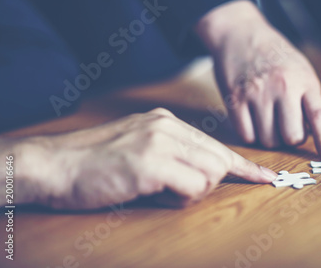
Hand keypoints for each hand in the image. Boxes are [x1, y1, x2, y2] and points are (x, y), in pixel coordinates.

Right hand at [0, 108, 276, 209]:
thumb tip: (204, 173)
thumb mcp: (139, 147)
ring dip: (193, 191)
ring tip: (161, 189)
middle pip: (219, 159)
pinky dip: (180, 198)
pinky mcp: (150, 163)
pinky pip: (191, 187)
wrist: (54, 165)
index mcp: (166, 121)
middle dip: (213, 182)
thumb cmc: (95, 162)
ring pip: (210, 173)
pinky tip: (152, 191)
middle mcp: (167, 126)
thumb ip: (173, 154)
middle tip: (185, 190)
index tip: (266, 177)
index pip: (216, 144)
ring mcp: (159, 142)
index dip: (244, 165)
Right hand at [196, 0, 320, 160]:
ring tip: (268, 117)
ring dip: (270, 137)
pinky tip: (252, 118)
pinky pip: (246, 136)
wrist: (239, 34)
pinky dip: (251, 134)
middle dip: (291, 137)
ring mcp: (257, 93)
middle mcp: (282, 87)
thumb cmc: (276, 57)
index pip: (319, 116)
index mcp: (304, 82)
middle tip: (286, 122)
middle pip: (292, 137)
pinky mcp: (234, 99)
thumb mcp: (304, 75)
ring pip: (268, 140)